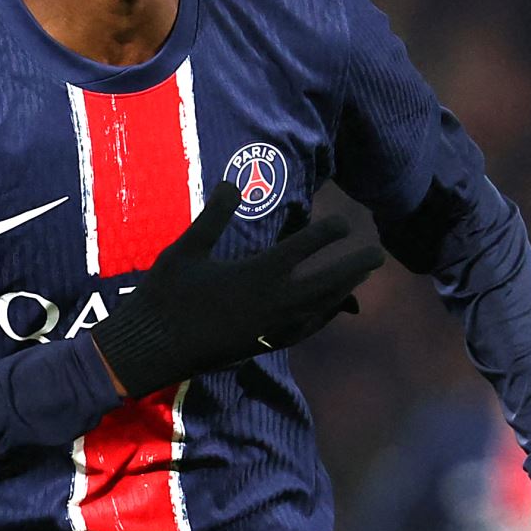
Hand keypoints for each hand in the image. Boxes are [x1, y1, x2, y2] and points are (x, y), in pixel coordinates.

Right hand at [91, 181, 384, 397]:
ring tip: (358, 279)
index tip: (344, 222)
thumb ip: (214, 216)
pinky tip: (327, 312)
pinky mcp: (262, 345)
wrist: (152, 347)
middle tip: (378, 254)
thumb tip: (233, 182)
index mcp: (255, 275)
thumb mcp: (186, 249)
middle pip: (326, 283)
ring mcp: (270, 328)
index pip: (302, 249)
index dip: (327, 233)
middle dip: (353, 267)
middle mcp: (272, 303)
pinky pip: (303, 330)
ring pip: (319, 309)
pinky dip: (321, 318)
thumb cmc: (166, 294)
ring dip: (342, 292)